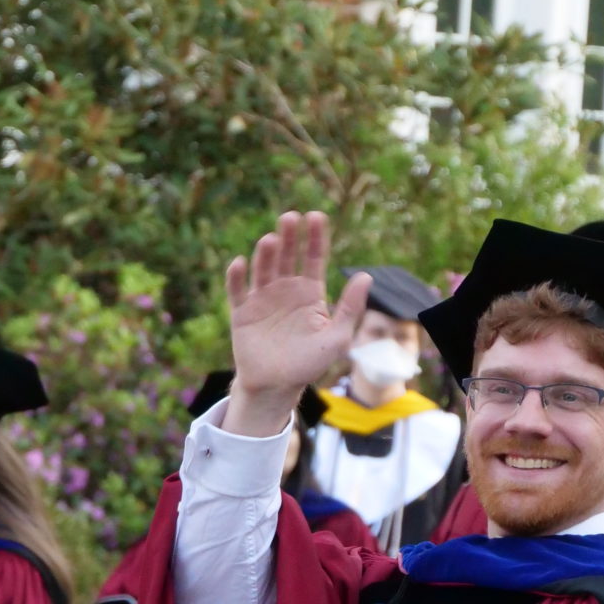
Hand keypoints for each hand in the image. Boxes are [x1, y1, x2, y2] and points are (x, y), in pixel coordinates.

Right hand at [223, 212, 371, 437]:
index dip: (315, 237)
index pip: (313, 257)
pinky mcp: (242, 311)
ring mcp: (262, 298)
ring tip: (271, 240)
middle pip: (288, 255)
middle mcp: (285, 289)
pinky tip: (241, 263)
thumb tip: (367, 276)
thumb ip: (350, 308)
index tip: (316, 217)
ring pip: (263, 267)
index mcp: (309, 292)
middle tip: (291, 218)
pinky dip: (236, 276)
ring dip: (266, 253)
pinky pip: (237, 289)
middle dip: (290, 236)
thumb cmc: (309, 364)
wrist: (277, 387)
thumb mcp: (337, 338)